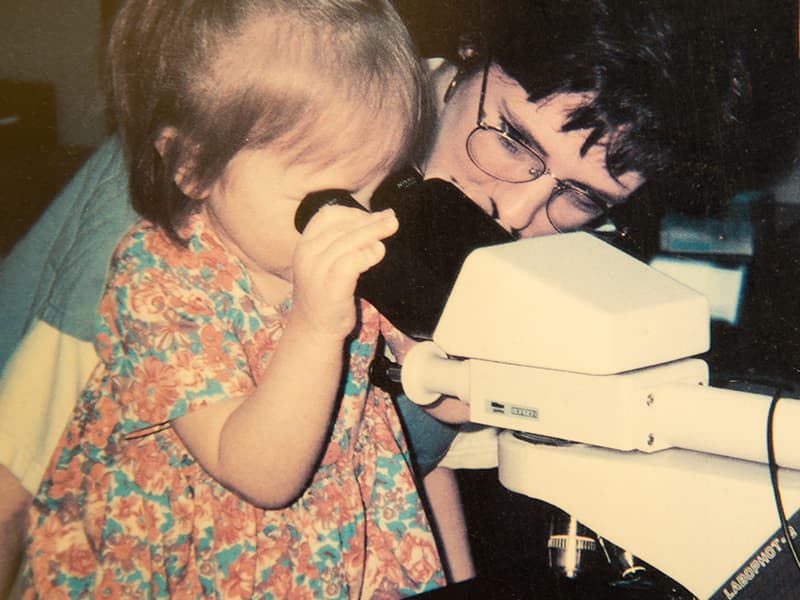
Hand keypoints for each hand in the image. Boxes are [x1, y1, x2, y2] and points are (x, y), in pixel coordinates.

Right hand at [290, 205, 397, 338]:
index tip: (373, 216)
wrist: (313, 329)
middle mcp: (307, 255)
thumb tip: (378, 219)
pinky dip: (367, 254)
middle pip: (342, 227)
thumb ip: (342, 243)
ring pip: (348, 242)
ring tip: (392, 226)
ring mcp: (317, 271)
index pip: (327, 216)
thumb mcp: (325, 263)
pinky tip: (379, 251)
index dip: (352, 212)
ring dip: (373, 232)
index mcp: (304, 245)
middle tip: (392, 218)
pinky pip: (350, 263)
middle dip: (370, 220)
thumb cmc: (325, 294)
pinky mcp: (331, 287)